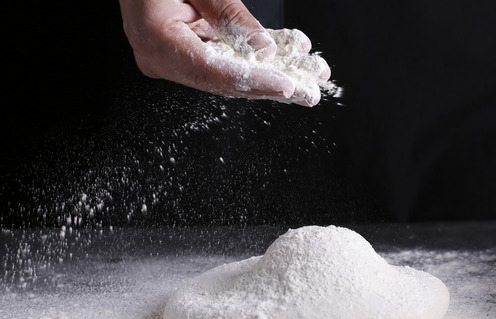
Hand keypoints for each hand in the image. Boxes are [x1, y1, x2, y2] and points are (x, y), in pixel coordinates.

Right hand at [118, 0, 325, 104]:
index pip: (213, 72)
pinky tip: (283, 59)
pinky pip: (221, 61)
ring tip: (305, 77)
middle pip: (223, 82)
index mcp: (155, 39)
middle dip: (270, 86)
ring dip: (268, 76)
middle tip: (308, 92)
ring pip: (226, 75)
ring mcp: (168, 57)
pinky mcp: (180, 51)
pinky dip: (252, 61)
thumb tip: (263, 49)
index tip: (286, 86)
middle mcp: (159, 56)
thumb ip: (231, 16)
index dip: (253, 82)